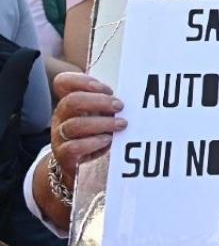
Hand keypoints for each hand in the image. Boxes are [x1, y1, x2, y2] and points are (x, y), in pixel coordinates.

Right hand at [50, 72, 126, 186]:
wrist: (77, 165)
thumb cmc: (94, 133)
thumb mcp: (99, 114)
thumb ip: (106, 102)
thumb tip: (131, 93)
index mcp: (69, 102)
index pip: (63, 82)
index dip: (83, 81)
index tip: (108, 89)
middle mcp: (61, 116)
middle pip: (72, 101)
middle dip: (99, 101)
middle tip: (120, 106)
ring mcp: (60, 135)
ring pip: (75, 125)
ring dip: (102, 123)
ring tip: (122, 124)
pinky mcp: (64, 155)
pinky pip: (74, 147)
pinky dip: (94, 142)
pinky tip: (108, 140)